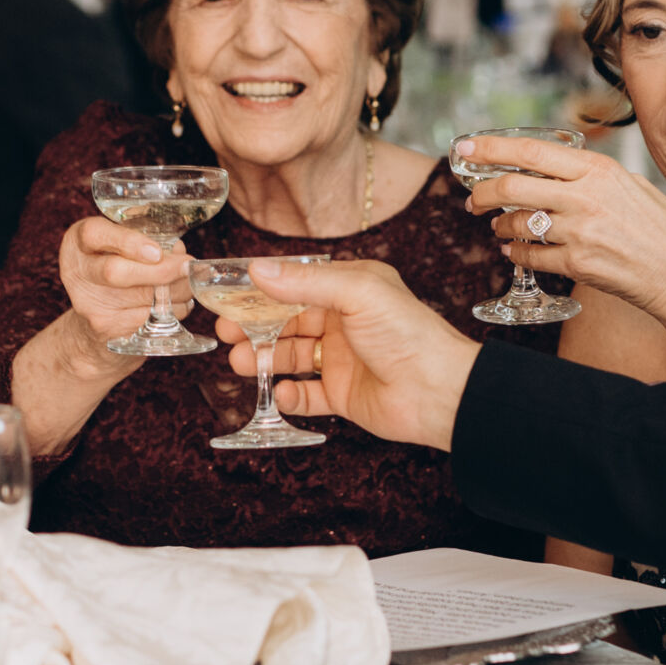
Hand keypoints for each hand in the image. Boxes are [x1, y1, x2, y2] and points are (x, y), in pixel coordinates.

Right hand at [55, 218, 192, 373]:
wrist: (89, 332)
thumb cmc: (113, 276)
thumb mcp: (118, 249)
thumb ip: (145, 240)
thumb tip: (179, 252)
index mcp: (78, 243)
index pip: (94, 234)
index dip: (127, 241)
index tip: (156, 251)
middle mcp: (78, 274)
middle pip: (117, 271)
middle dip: (161, 269)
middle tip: (188, 266)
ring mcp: (90, 306)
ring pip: (141, 297)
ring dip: (177, 290)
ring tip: (189, 283)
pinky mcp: (107, 330)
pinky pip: (150, 318)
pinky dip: (174, 310)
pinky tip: (180, 303)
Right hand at [216, 259, 478, 450]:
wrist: (439, 391)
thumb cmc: (407, 333)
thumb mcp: (356, 293)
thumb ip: (304, 282)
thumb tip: (257, 268)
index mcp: (350, 289)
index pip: (296, 284)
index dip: (262, 291)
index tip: (228, 295)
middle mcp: (344, 322)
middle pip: (287, 321)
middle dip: (255, 326)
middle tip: (226, 332)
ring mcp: (343, 360)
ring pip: (291, 357)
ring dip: (265, 359)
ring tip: (242, 362)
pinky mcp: (344, 395)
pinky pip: (308, 395)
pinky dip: (290, 395)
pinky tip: (280, 391)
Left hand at [461, 135, 665, 333]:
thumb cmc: (663, 231)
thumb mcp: (630, 186)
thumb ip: (589, 175)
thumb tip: (547, 168)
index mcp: (598, 170)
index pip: (531, 151)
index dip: (490, 147)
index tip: (464, 147)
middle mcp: (586, 197)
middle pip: (512, 186)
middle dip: (481, 193)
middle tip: (471, 199)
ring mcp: (581, 232)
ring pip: (516, 223)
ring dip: (500, 225)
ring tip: (499, 227)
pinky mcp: (578, 265)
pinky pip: (530, 255)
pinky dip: (515, 251)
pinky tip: (514, 249)